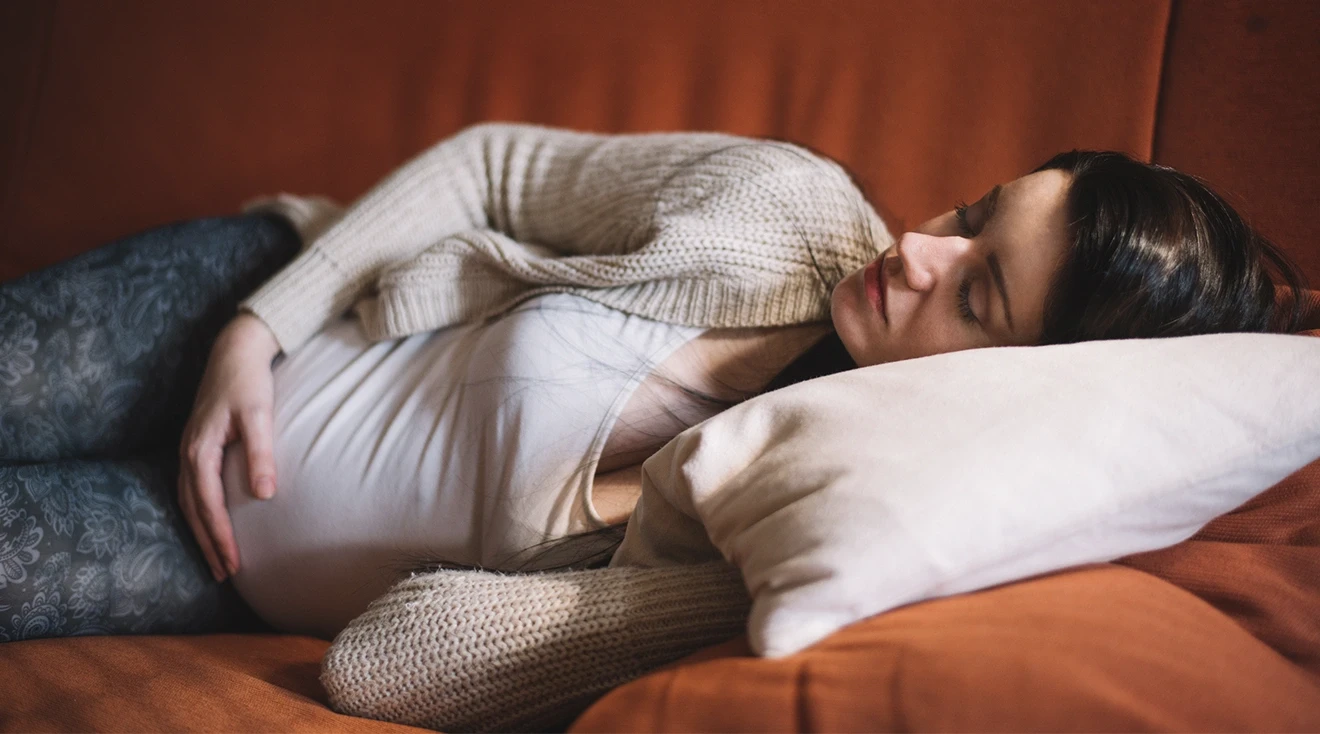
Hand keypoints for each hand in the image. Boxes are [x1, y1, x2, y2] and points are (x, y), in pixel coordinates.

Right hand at [179, 312, 281, 581]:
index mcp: (199, 450)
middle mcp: (188, 454)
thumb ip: (260, 453)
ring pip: (189, 502)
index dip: (220, 536)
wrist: (234, 351)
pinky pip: (192, 490)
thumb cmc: (249, 382)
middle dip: (209, 544)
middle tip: (224, 575)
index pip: (209, 504)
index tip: (234, 564)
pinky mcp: (196, 448)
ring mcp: (188, 451)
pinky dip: (200, 513)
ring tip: (217, 561)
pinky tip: (211, 525)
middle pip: (194, 510)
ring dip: (202, 533)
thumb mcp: (259, 415)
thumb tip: (263, 494)